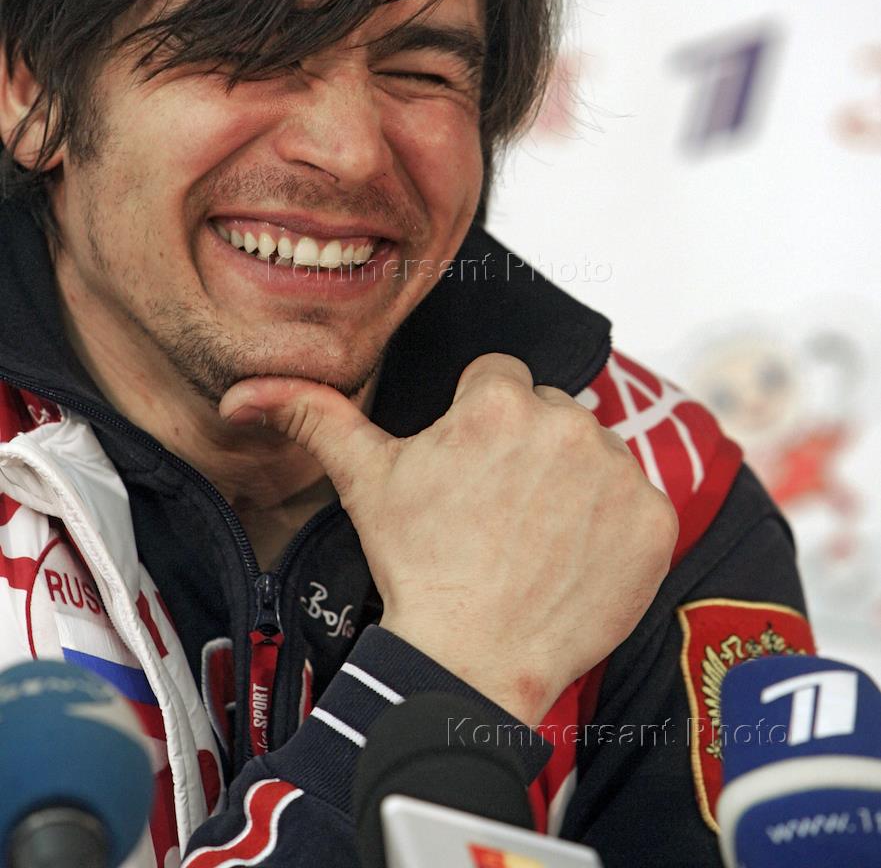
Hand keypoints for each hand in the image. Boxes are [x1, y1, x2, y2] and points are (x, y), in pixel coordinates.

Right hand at [219, 353, 677, 725]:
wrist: (468, 660)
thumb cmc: (414, 566)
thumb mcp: (363, 482)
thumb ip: (314, 416)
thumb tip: (242, 392)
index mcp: (498, 400)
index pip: (500, 379)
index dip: (480, 423)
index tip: (470, 471)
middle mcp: (566, 421)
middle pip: (550, 412)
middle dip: (528, 447)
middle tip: (498, 509)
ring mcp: (617, 471)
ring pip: (594, 452)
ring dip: (573, 482)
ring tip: (533, 536)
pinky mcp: (654, 519)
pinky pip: (638, 500)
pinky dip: (615, 526)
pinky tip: (574, 558)